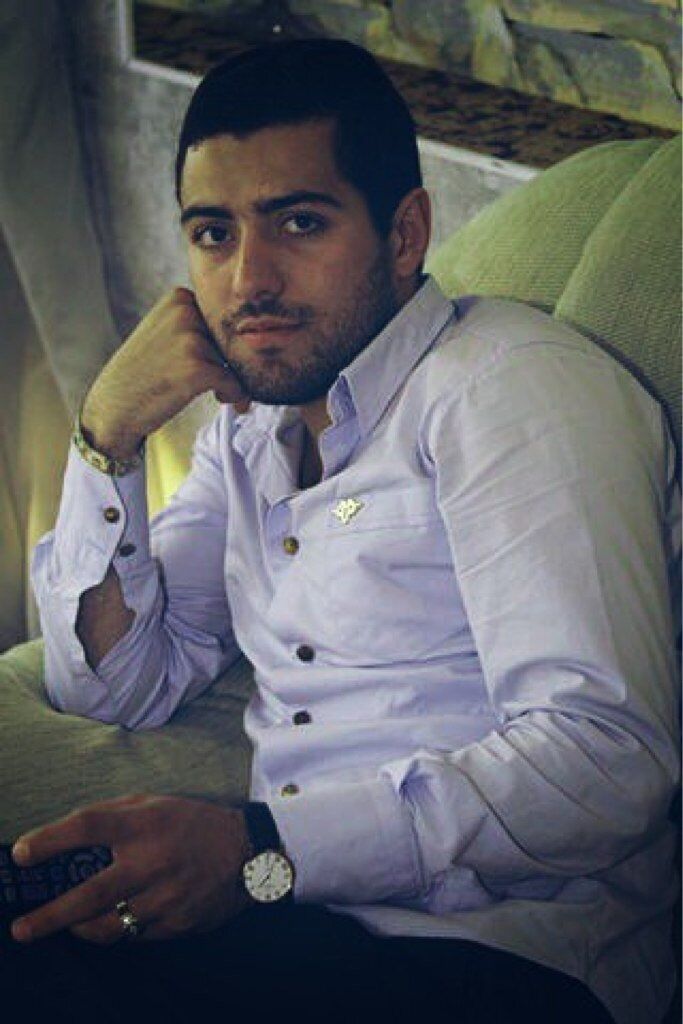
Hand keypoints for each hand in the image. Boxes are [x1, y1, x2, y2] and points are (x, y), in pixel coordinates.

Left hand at [10, 795, 251, 944]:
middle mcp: (153, 862)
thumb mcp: (155, 803)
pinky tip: (115, 920)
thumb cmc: (192, 823)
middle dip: (49, 916)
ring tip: (66, 926)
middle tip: (21, 929)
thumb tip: (66, 834)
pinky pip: (133, 936)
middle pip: (89, 896)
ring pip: (108, 927)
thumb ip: (113, 815)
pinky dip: (118, 930)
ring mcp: (165, 899)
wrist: (247, 852)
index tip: (21, 853)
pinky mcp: (176, 925)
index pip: (88, 826)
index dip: (50, 839)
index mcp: (146, 823)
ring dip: (80, 929)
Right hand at [81, 288, 248, 458]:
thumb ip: (199, 324)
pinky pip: (236, 383)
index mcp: (179, 298)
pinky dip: (235, 396)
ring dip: (231, 380)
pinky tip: (219, 399)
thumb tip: (253, 334)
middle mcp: (185, 312)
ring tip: (212, 391)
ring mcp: (191, 339)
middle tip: (216, 381)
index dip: (223, 345)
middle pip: (231, 340)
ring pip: (234, 362)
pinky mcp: (198, 368)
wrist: (114, 406)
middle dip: (230, 363)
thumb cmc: (145, 373)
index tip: (213, 362)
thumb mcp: (166, 331)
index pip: (223, 321)